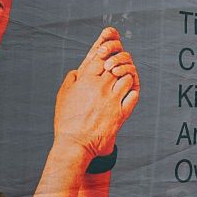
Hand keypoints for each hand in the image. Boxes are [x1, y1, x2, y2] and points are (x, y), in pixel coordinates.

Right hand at [53, 27, 139, 157]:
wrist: (75, 144)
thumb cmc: (66, 121)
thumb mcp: (63, 96)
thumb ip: (71, 80)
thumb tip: (78, 71)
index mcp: (86, 80)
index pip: (100, 57)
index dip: (105, 52)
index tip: (107, 53)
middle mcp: (101, 87)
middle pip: (115, 64)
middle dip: (116, 63)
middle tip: (115, 67)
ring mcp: (112, 100)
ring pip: (127, 78)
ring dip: (125, 78)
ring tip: (120, 82)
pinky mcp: (121, 113)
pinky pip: (133, 95)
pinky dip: (132, 92)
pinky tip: (127, 94)